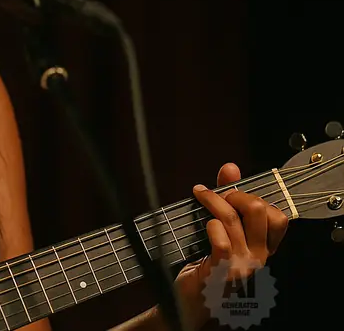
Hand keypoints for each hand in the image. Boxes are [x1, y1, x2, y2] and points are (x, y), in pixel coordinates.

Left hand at [172, 162, 289, 328]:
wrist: (190, 301)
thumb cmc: (206, 264)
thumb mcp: (222, 231)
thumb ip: (228, 200)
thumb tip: (230, 168)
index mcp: (262, 248)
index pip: (279, 218)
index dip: (257, 197)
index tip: (235, 191)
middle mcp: (258, 257)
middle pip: (260, 211)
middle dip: (237, 194)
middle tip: (218, 194)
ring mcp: (242, 265)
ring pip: (234, 220)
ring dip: (213, 200)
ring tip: (200, 194)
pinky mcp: (223, 270)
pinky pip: (221, 239)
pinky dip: (210, 225)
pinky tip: (203, 225)